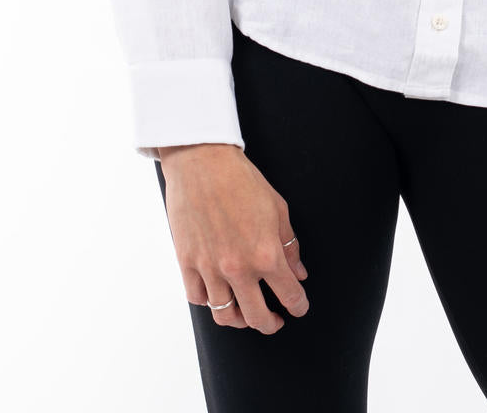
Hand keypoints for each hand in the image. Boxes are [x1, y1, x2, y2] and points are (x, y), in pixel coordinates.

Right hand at [158, 144, 309, 332]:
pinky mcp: (187, 262)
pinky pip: (199, 298)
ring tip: (246, 313)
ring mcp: (210, 268)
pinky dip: (210, 302)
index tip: (299, 307)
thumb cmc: (242, 180)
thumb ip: (289, 245)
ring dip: (240, 320)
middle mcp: (238, 268)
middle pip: (256, 318)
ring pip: (225, 316)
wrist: (202, 161)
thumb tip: (298, 273)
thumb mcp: (277, 208)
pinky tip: (219, 295)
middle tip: (275, 320)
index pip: (289, 295)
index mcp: (265, 254)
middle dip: (271, 324)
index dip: (299, 306)